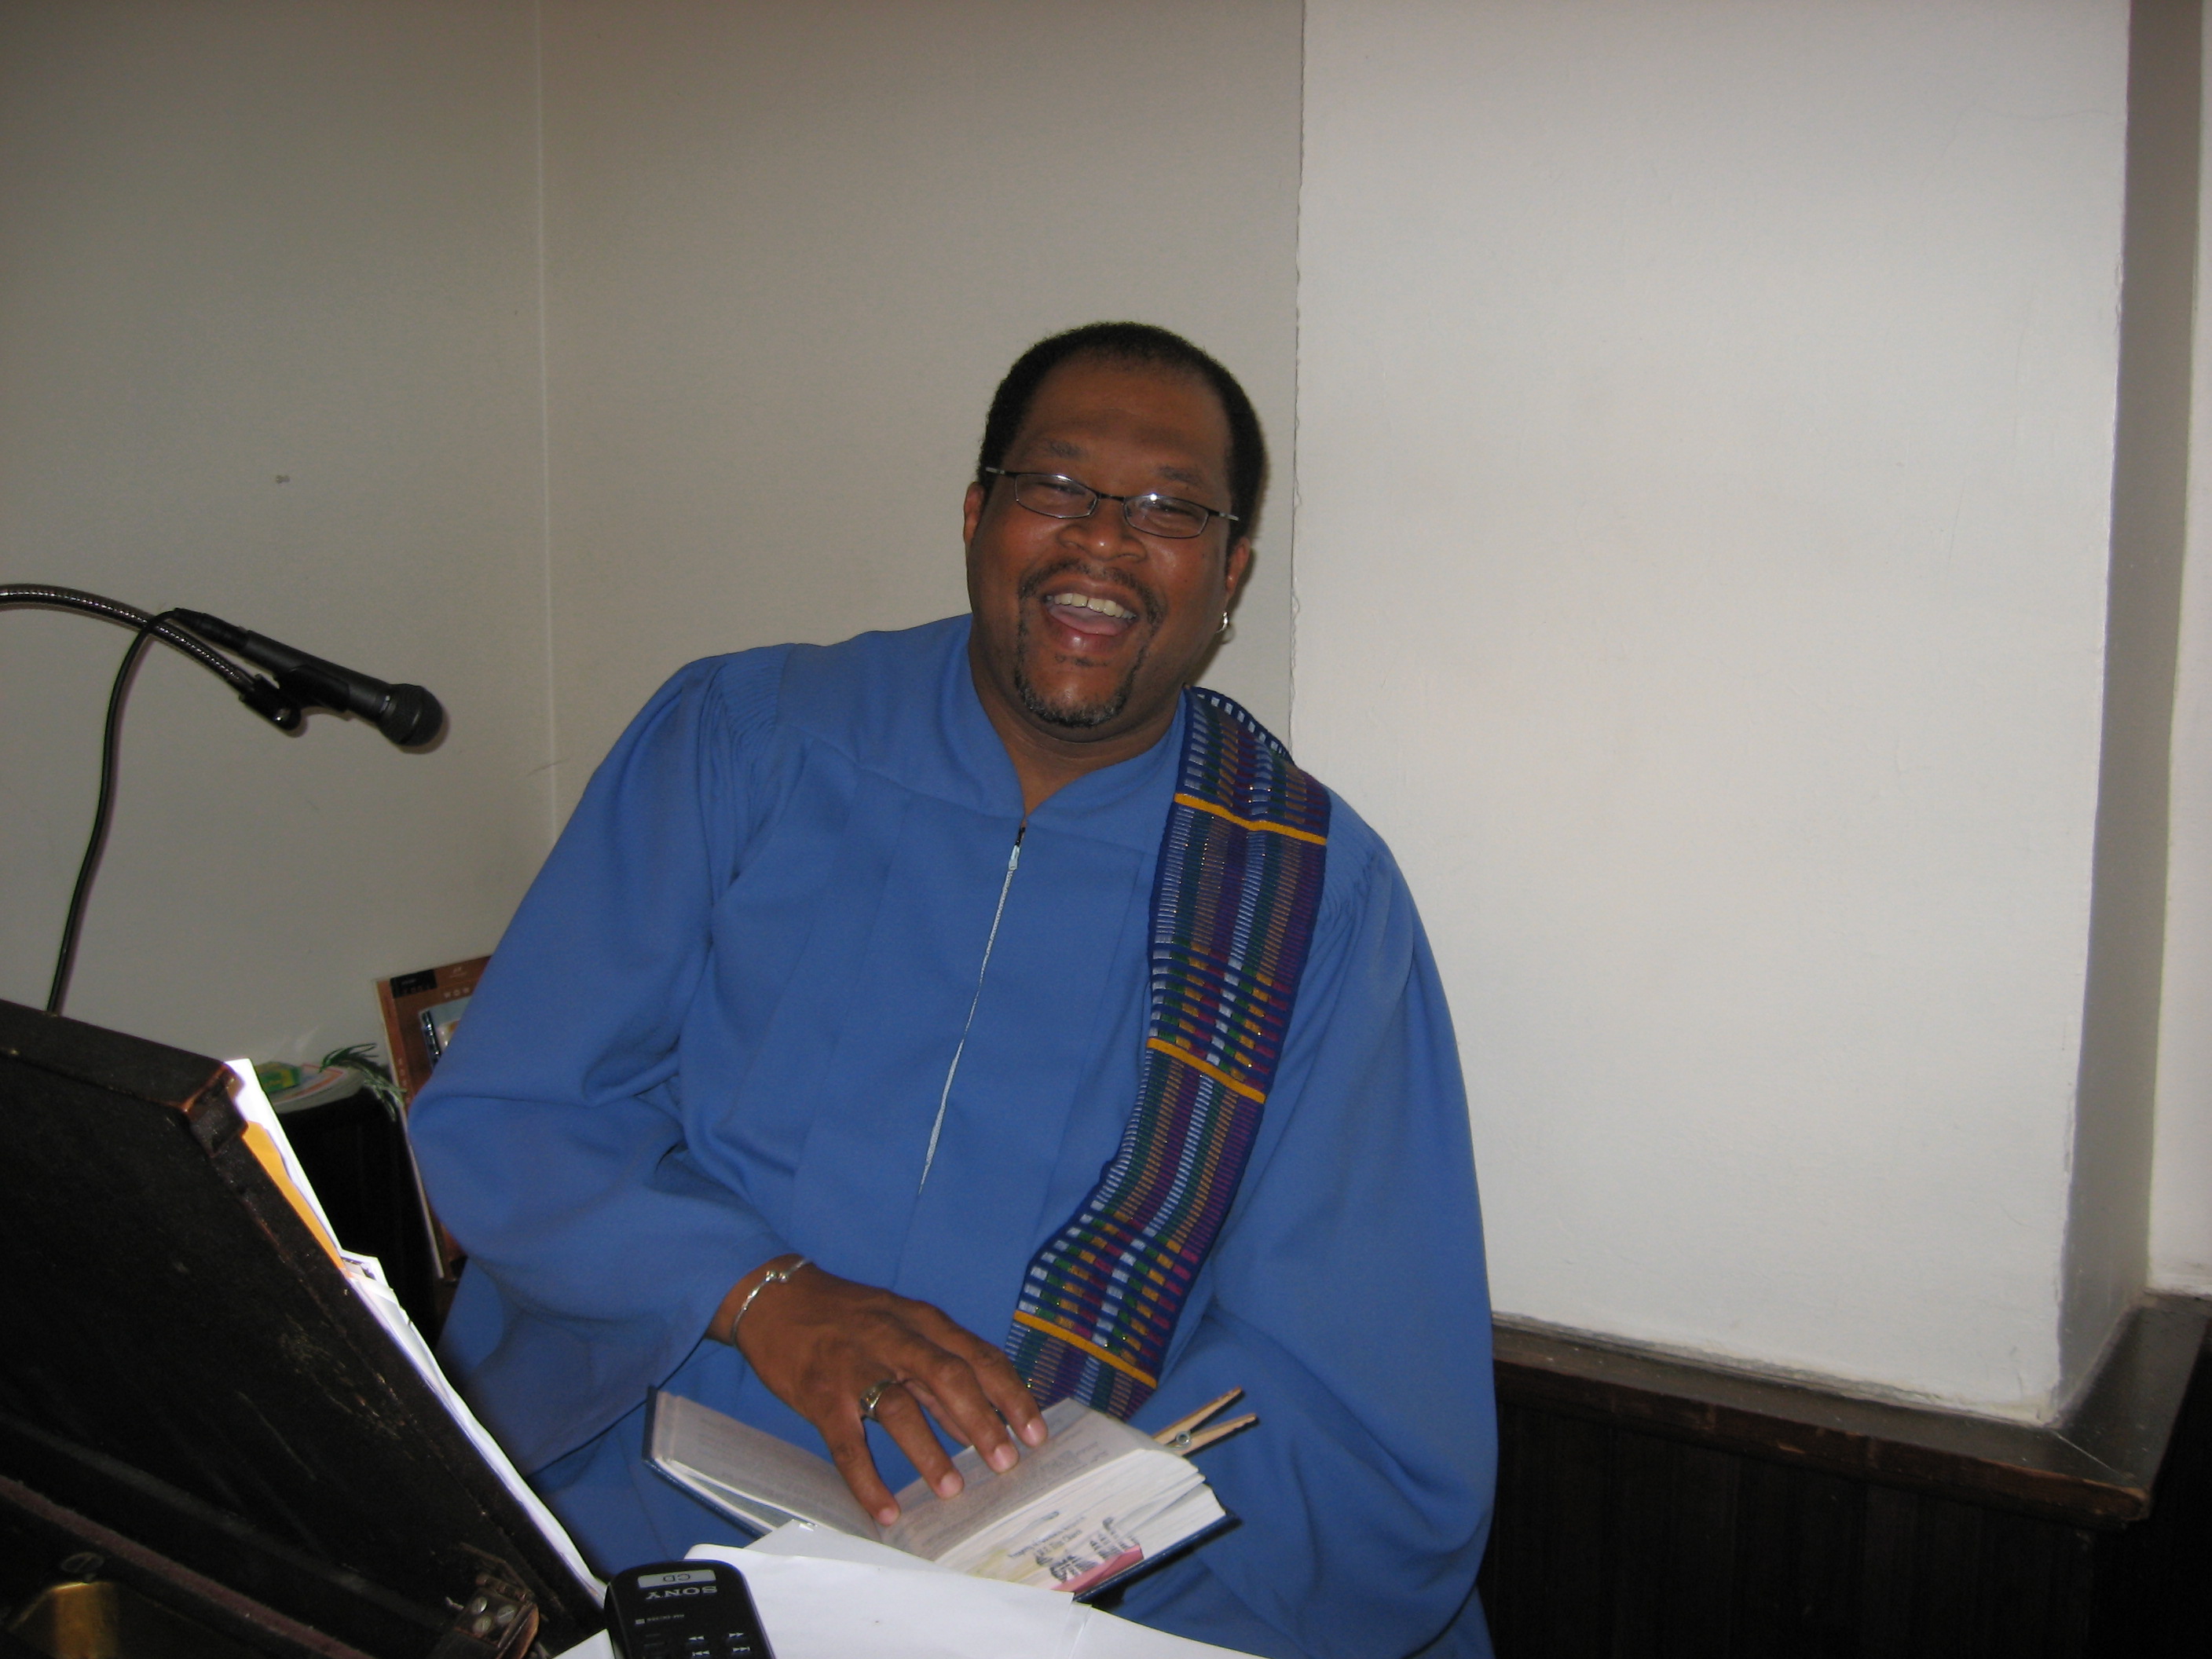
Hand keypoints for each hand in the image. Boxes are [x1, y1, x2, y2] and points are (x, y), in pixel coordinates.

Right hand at [719, 1259, 1047, 1525]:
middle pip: (948, 1376)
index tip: (1037, 1432)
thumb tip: (982, 1420)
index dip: (1011, 1395)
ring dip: (929, 1451)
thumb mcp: (900, 1326)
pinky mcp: (820, 1394)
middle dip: (983, 1422)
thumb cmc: (846, 1317)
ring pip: (899, 1407)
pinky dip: (868, 1480)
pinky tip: (885, 1511)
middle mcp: (894, 1339)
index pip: (979, 1356)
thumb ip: (938, 1369)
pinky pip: (847, 1443)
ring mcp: (855, 1366)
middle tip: (1006, 1462)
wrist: (774, 1297)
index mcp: (922, 1321)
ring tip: (952, 1488)